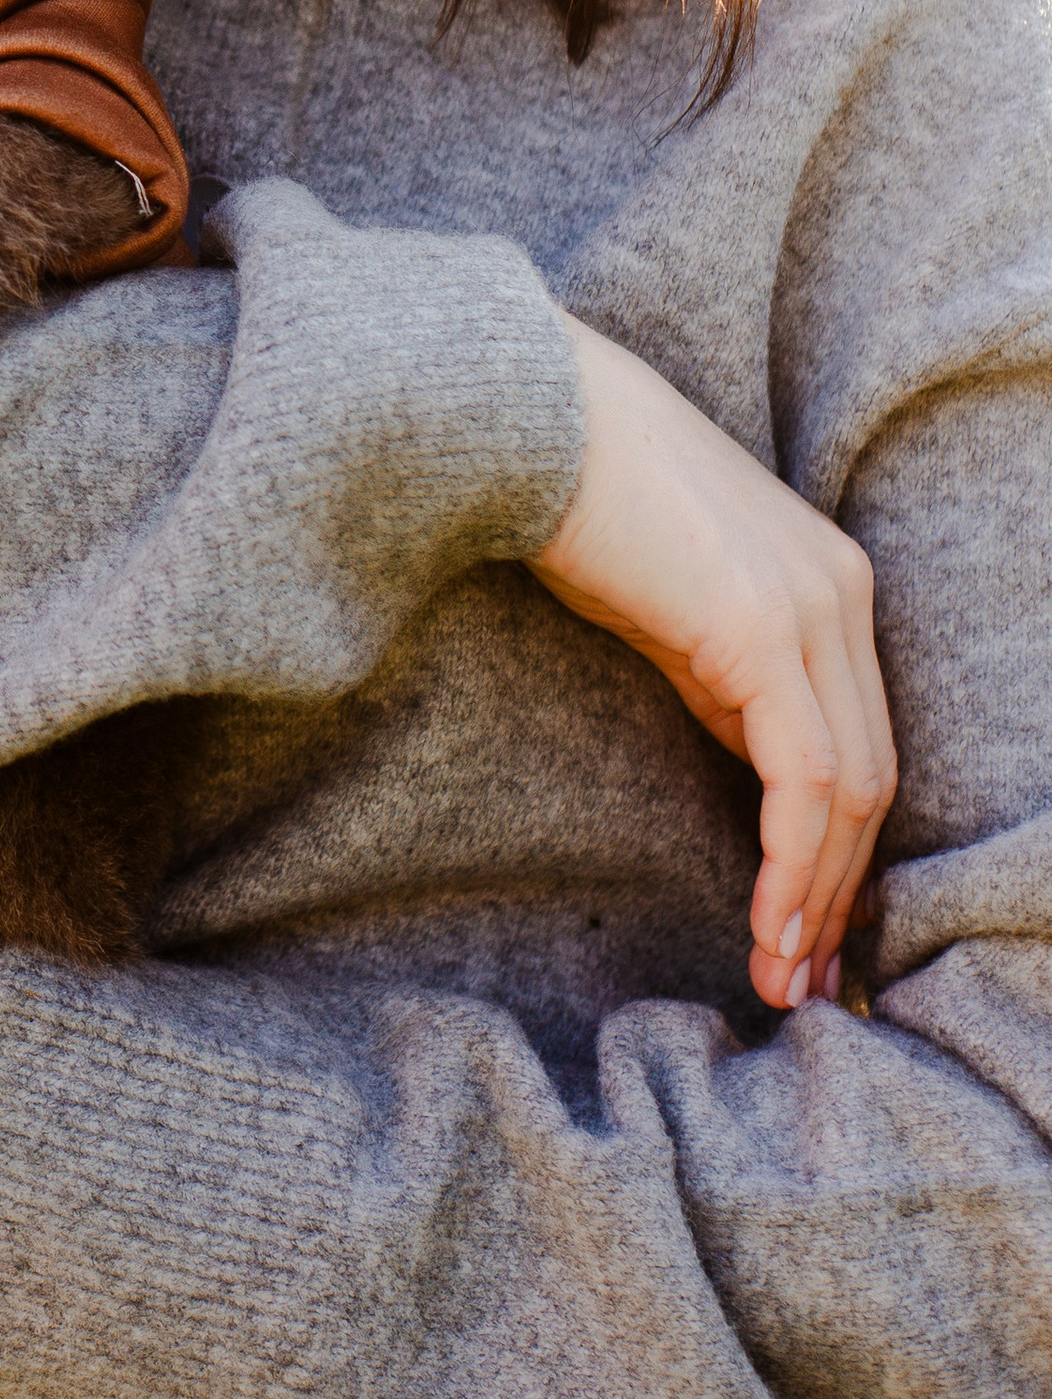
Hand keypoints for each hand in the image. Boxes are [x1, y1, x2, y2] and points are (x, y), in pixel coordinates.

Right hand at [533, 314, 896, 1014]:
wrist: (528, 416)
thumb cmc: (576, 498)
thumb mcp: (672, 601)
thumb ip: (724, 667)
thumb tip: (751, 750)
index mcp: (829, 581)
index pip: (859, 742)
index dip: (838, 849)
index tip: (807, 932)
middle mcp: (843, 591)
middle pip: (871, 777)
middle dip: (838, 892)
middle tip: (802, 983)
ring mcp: (814, 607)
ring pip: (849, 790)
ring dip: (815, 898)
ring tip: (779, 978)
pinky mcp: (766, 629)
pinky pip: (804, 778)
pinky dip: (792, 863)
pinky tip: (765, 922)